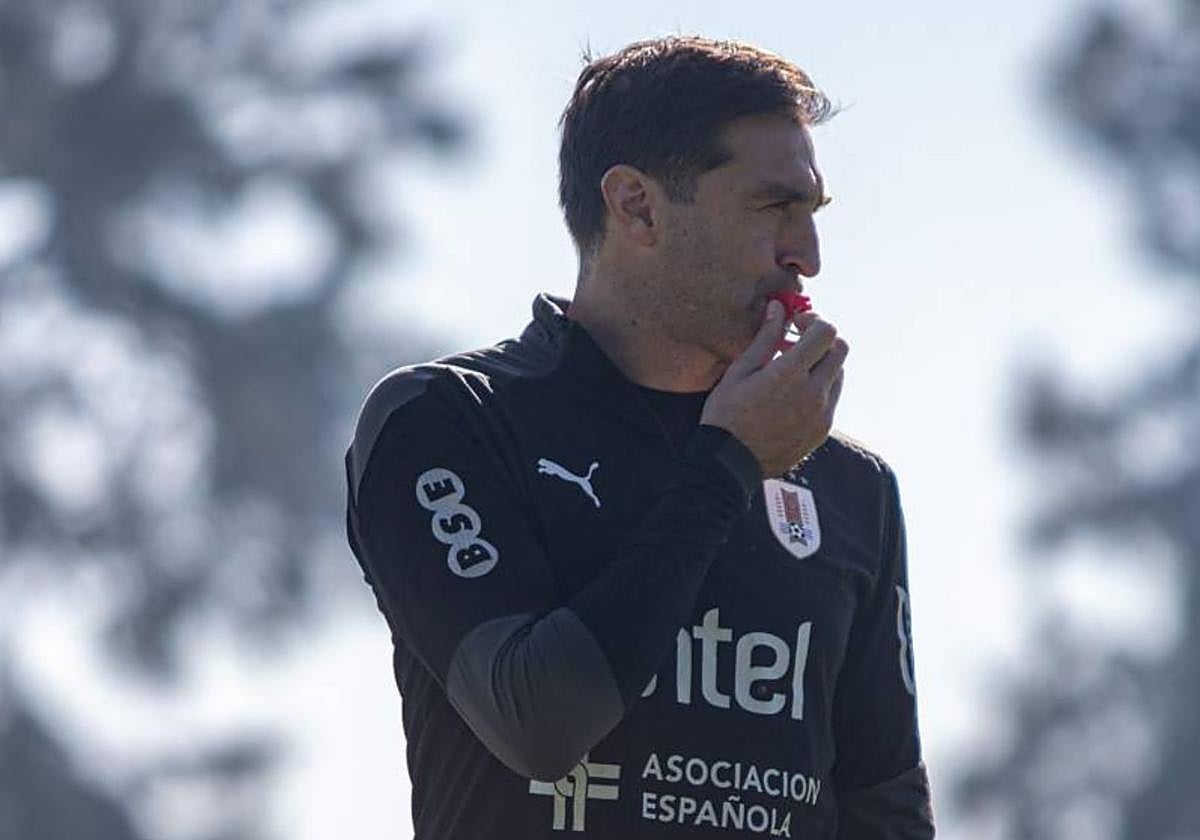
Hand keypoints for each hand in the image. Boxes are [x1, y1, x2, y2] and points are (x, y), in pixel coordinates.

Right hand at [701, 300, 847, 477]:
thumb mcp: (739, 371)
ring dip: (822, 364)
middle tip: (797, 345)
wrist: (730, 463)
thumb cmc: (726, 414)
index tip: (795, 326)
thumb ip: (764, 337)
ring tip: (793, 372)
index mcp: (790, 374)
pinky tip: (793, 395)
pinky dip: (820, 388)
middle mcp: (813, 393)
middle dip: (822, 341)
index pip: (826, 332)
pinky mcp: (822, 430)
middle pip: (841, 350)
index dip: (813, 321)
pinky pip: (832, 399)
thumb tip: (778, 308)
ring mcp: (821, 414)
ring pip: (839, 374)